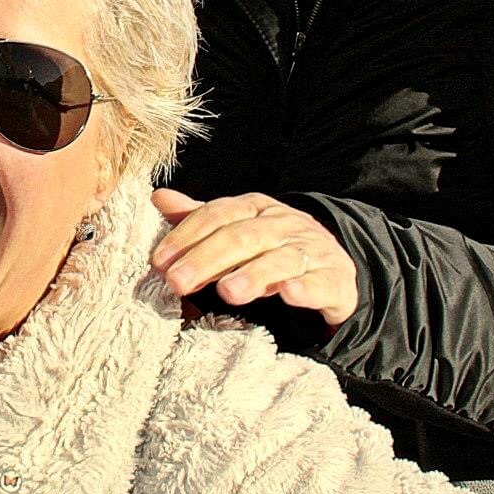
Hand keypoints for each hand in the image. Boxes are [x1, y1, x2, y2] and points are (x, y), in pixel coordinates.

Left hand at [151, 189, 358, 326]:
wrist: (334, 266)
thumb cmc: (274, 248)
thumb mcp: (238, 229)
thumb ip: (201, 219)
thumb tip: (158, 198)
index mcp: (257, 208)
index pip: (218, 215)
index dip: (187, 235)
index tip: (159, 261)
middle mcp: (285, 224)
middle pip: (244, 237)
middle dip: (207, 258)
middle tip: (177, 281)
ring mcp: (313, 251)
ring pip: (281, 260)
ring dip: (254, 274)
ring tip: (227, 292)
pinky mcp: (335, 280)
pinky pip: (321, 283)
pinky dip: (306, 289)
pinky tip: (289, 295)